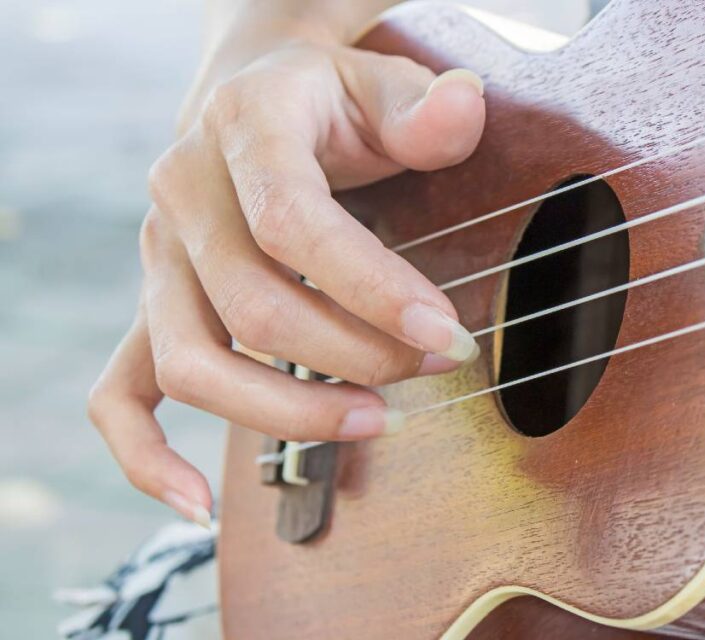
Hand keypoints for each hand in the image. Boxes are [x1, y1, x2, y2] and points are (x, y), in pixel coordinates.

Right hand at [87, 35, 486, 525]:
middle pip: (254, 306)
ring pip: (194, 362)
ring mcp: (159, 258)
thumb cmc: (328, 103)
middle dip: (357, 355)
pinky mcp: (153, 307)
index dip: (372, 291)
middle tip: (434, 365)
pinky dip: (146, 456)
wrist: (252, 98)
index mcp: (243, 128)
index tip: (445, 336)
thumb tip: (463, 107)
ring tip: (374, 420)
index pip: (293, 224)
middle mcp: (184, 194)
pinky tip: (198, 501)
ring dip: (287, 411)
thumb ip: (422, 105)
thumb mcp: (382, 84)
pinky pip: (121, 392)